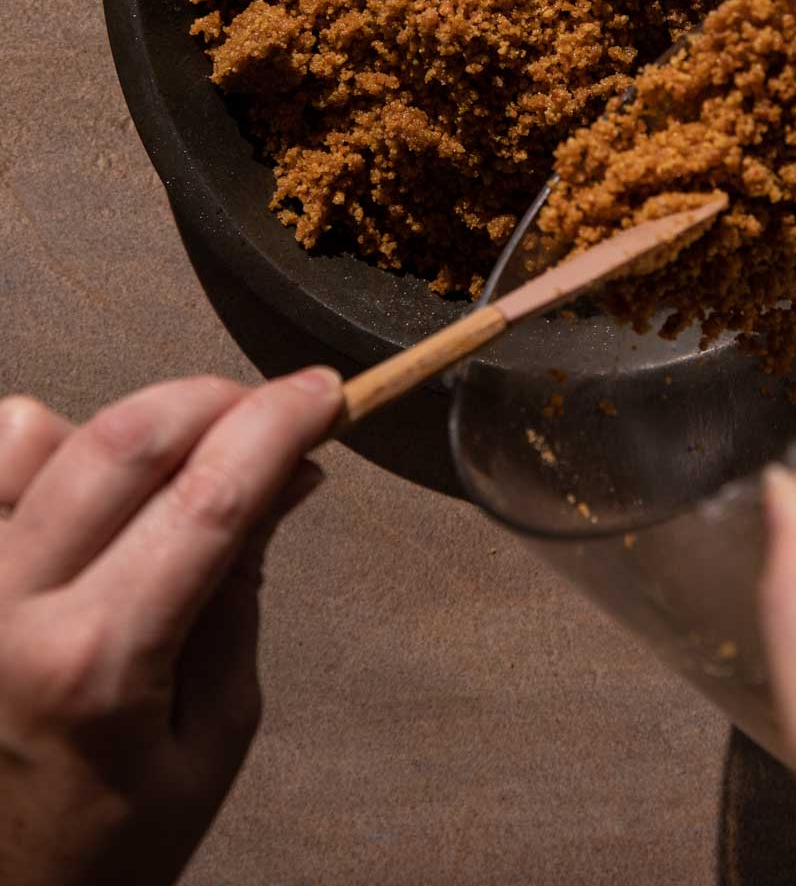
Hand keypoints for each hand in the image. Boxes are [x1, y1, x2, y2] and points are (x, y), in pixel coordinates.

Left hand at [0, 367, 343, 885]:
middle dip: (214, 398)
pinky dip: (40, 448)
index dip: (279, 423)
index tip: (323, 395)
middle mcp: (8, 613)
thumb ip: (241, 594)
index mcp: (98, 666)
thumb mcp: (213, 735)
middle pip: (125, 438)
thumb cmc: (107, 841)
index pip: (210, 497)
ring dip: (117, 432)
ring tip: (157, 482)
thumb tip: (286, 473)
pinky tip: (79, 497)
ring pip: (37, 428)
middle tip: (264, 409)